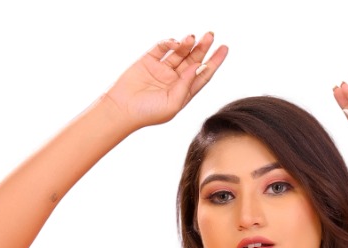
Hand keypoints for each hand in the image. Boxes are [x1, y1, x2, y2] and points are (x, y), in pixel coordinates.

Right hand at [102, 32, 227, 129]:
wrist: (122, 109)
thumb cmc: (148, 113)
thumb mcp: (173, 104)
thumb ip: (186, 86)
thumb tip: (196, 67)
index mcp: (183, 92)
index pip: (202, 74)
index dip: (214, 62)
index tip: (224, 48)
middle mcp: (174, 79)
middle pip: (193, 60)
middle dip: (203, 48)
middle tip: (211, 35)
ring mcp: (162, 69)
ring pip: (180, 52)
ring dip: (188, 44)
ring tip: (193, 38)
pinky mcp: (149, 60)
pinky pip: (163, 47)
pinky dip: (170, 42)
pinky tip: (175, 43)